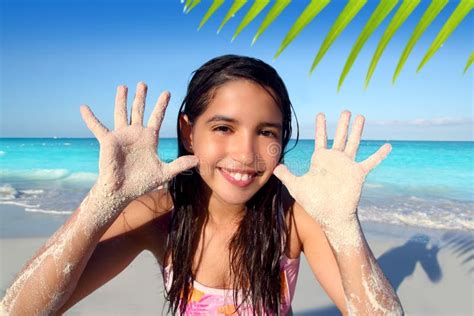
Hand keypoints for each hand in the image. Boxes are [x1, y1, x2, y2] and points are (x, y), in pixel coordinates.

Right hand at [80, 82, 197, 200]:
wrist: (122, 191)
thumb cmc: (141, 183)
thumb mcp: (164, 172)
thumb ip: (180, 164)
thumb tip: (198, 159)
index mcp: (148, 139)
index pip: (156, 118)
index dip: (161, 105)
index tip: (167, 92)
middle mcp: (135, 134)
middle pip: (139, 111)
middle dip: (142, 97)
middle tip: (143, 84)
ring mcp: (121, 136)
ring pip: (122, 113)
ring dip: (121, 100)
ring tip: (123, 87)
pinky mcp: (108, 141)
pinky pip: (97, 127)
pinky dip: (90, 118)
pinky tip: (84, 107)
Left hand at [273, 110, 390, 228]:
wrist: (329, 216)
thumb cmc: (313, 202)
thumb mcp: (296, 186)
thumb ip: (286, 175)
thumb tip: (274, 167)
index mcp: (321, 160)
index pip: (321, 139)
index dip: (321, 127)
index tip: (321, 114)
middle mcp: (335, 160)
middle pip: (340, 137)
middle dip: (342, 124)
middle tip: (345, 110)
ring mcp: (347, 166)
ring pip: (354, 143)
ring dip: (357, 131)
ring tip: (361, 117)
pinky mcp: (358, 174)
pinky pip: (371, 162)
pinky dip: (379, 155)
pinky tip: (388, 146)